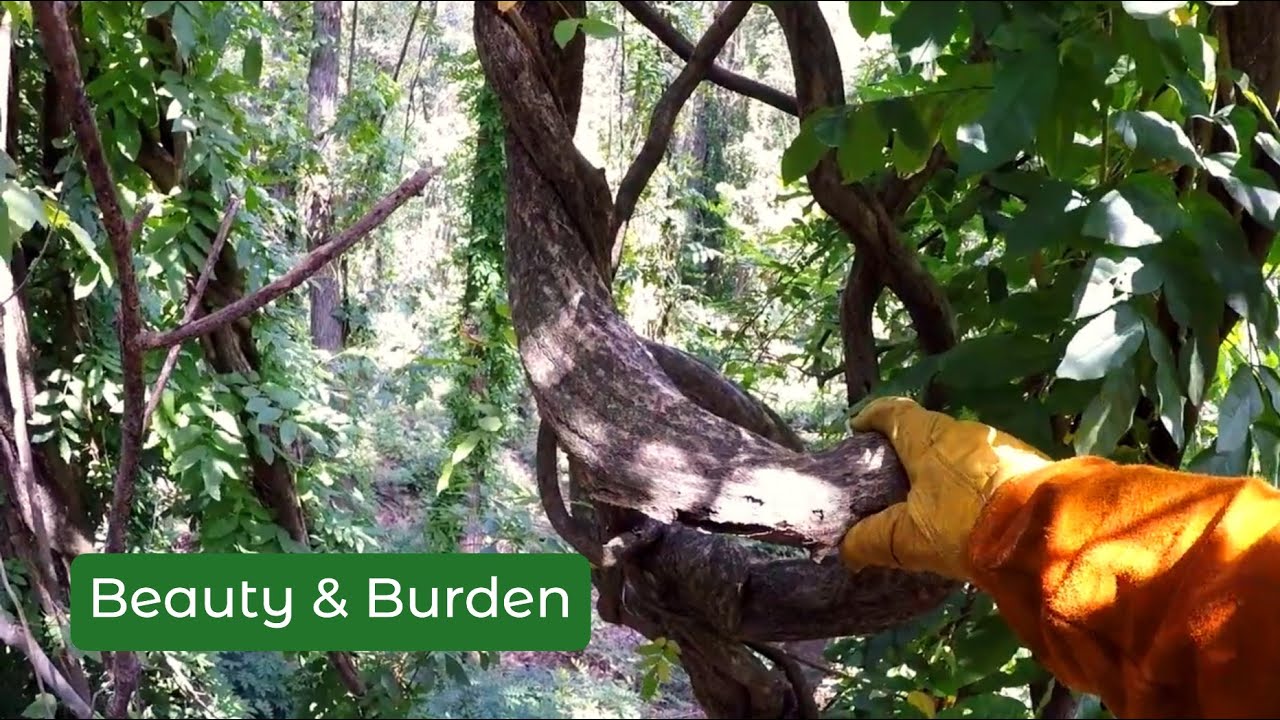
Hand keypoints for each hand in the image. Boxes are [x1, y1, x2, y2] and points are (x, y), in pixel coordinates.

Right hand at [840, 397, 1051, 579]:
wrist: (1048, 531)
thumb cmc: (965, 523)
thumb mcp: (910, 538)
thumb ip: (874, 540)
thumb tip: (847, 548)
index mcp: (928, 437)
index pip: (893, 412)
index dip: (873, 416)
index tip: (858, 427)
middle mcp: (964, 431)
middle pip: (928, 430)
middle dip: (909, 448)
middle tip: (894, 475)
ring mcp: (1000, 445)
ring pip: (961, 450)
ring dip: (944, 467)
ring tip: (934, 497)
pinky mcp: (1028, 465)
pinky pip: (988, 467)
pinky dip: (972, 482)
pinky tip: (971, 510)